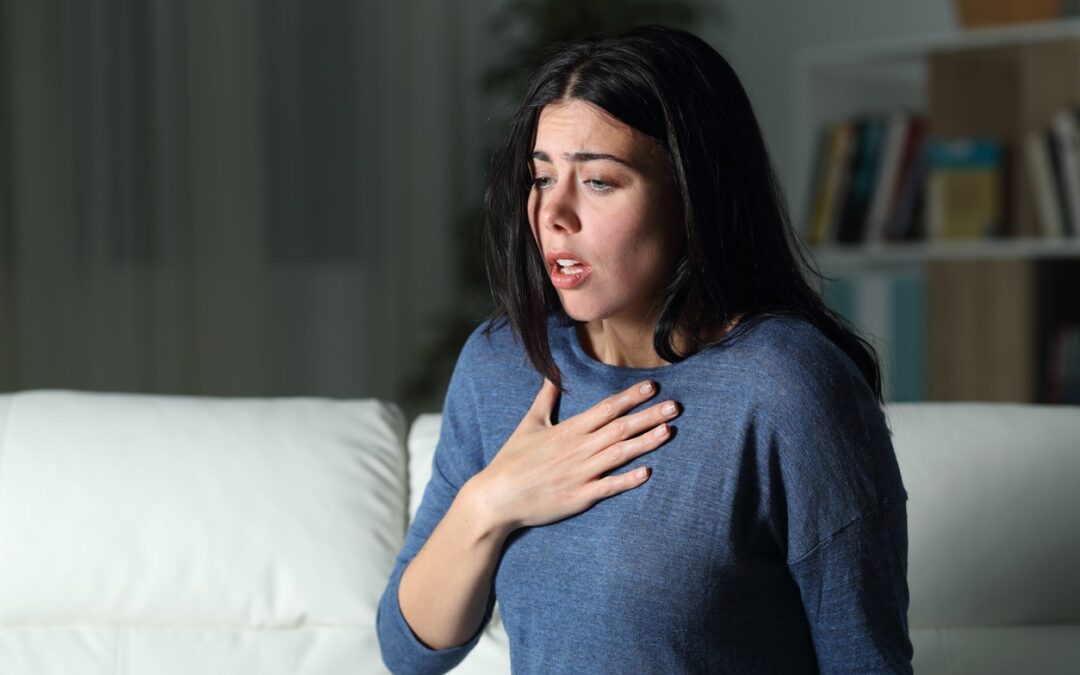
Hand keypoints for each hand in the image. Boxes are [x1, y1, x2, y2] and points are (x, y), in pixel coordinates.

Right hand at [466, 378, 680, 532]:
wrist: (496, 497)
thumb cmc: (511, 461)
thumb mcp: (528, 425)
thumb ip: (545, 400)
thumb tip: (552, 376)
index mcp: (567, 430)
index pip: (605, 409)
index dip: (630, 397)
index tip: (652, 387)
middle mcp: (577, 449)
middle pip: (619, 428)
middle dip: (649, 416)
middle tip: (676, 406)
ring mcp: (580, 474)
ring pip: (619, 454)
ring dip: (645, 442)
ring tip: (668, 431)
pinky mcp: (579, 497)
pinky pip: (608, 487)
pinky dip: (627, 480)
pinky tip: (647, 473)